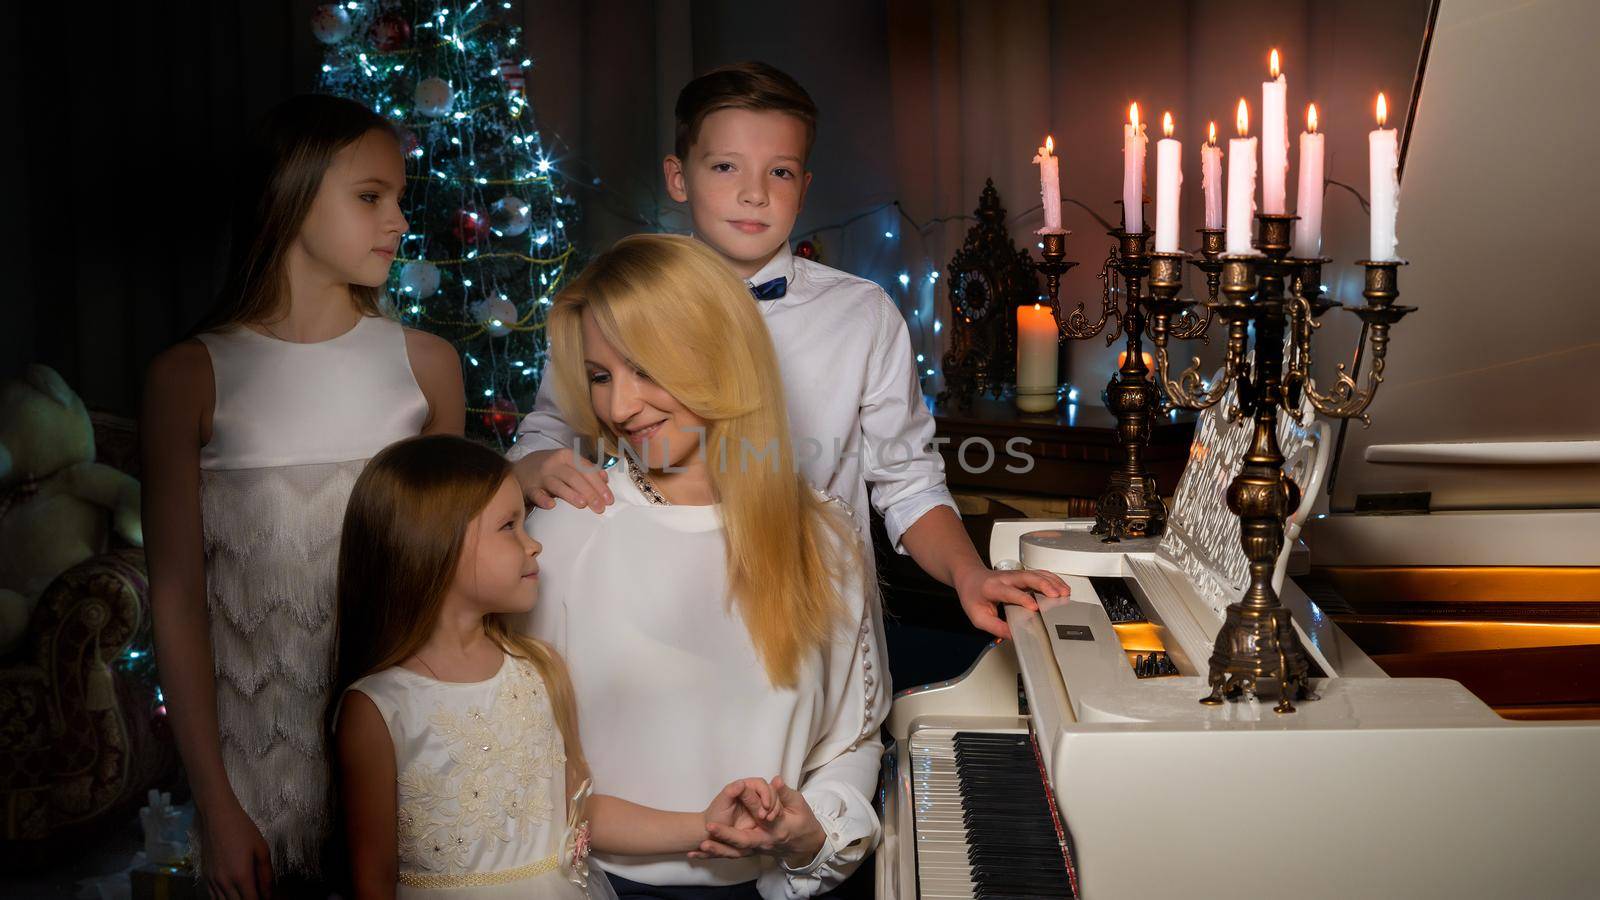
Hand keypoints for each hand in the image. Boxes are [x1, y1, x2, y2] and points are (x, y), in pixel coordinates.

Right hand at [199, 801, 272, 899]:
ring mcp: (212, 880)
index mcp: (241, 876)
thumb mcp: (262, 849)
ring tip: (247, 895)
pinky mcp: (205, 876)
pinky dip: (224, 899)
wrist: (217, 817)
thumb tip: (268, 894)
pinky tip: (232, 894)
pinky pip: (213, 897)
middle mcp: (224, 882)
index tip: (266, 899)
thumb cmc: (243, 830)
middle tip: (257, 895)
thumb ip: (266, 875)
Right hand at [512, 448, 611, 512]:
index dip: (599, 485)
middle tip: (600, 507)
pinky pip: (536, 494)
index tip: (609, 499)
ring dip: (570, 494)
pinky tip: (551, 505)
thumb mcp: (568, 464)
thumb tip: (605, 479)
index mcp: (567, 456)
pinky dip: (543, 499)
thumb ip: (587, 470)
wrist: (520, 468)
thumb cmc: (551, 469)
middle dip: (590, 492)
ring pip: (557, 485)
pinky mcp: (529, 488)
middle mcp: (554, 464)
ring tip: (583, 504)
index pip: (586, 470)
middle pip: (574, 477)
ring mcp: (541, 476)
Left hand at [692, 777, 825, 868]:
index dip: (747, 812)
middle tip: (708, 832)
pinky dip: (714, 855)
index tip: (728, 811)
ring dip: (717, 851)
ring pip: (735, 852)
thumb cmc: (804, 822)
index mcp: (777, 830)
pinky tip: (695, 855)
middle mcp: (765, 842)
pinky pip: (731, 855)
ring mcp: (758, 850)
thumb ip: (786, 794)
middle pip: (743, 843)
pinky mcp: (752, 851)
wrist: (806, 844)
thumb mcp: (800, 805)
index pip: (759, 820)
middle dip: (724, 838)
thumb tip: (776, 780)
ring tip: (699, 848)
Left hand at [703, 777, 776, 835]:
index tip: (765, 805)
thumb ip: (731, 791)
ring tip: (769, 820)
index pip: (761, 784)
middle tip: (767, 817)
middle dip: (772, 804)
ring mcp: (757, 806)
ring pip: (773, 803)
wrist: (712, 832)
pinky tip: (770, 823)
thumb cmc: (715, 816)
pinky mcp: (760, 817)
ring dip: (775, 810)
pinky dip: (774, 816)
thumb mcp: (722, 804)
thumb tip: (742, 783)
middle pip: (770, 793)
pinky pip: (772, 814)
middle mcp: (752, 795)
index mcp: (744, 788)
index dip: (766, 793)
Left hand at [954, 564, 1069, 639]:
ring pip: (1036, 573)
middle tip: (1057, 595)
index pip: (1010, 592)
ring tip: (1065, 592)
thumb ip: (995, 627)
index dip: (1022, 599)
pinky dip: (1053, 579)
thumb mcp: (978, 616)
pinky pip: (1040, 574)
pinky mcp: (1022, 575)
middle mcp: (1006, 578)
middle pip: (1027, 577)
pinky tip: (1062, 587)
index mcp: (993, 588)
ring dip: (1052, 581)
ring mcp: (1015, 575)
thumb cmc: (973, 596)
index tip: (1034, 608)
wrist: (970, 578)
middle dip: (1044, 585)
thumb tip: (1012, 636)